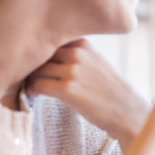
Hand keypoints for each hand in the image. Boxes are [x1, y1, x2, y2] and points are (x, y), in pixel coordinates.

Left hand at [26, 38, 149, 149]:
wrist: (129, 114)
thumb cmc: (112, 93)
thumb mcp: (98, 64)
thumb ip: (78, 56)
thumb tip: (47, 57)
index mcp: (84, 45)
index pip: (49, 40)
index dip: (39, 52)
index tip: (32, 62)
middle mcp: (78, 54)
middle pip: (40, 54)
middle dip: (31, 66)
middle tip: (26, 78)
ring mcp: (72, 70)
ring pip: (36, 69)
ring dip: (29, 79)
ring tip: (29, 88)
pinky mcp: (67, 89)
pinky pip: (36, 85)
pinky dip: (31, 92)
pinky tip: (33, 97)